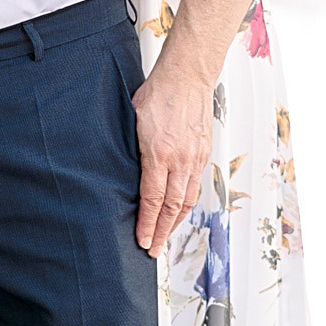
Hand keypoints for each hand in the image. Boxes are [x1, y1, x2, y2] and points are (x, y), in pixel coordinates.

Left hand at [132, 48, 212, 256]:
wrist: (187, 76)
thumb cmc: (158, 92)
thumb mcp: (132, 121)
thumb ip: (131, 149)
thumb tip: (122, 171)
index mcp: (159, 153)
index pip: (152, 199)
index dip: (147, 224)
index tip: (142, 240)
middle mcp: (180, 159)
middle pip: (172, 207)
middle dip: (162, 232)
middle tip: (154, 250)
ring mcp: (195, 158)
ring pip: (187, 200)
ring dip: (176, 222)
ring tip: (166, 236)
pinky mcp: (203, 153)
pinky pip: (195, 185)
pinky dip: (186, 203)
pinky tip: (179, 210)